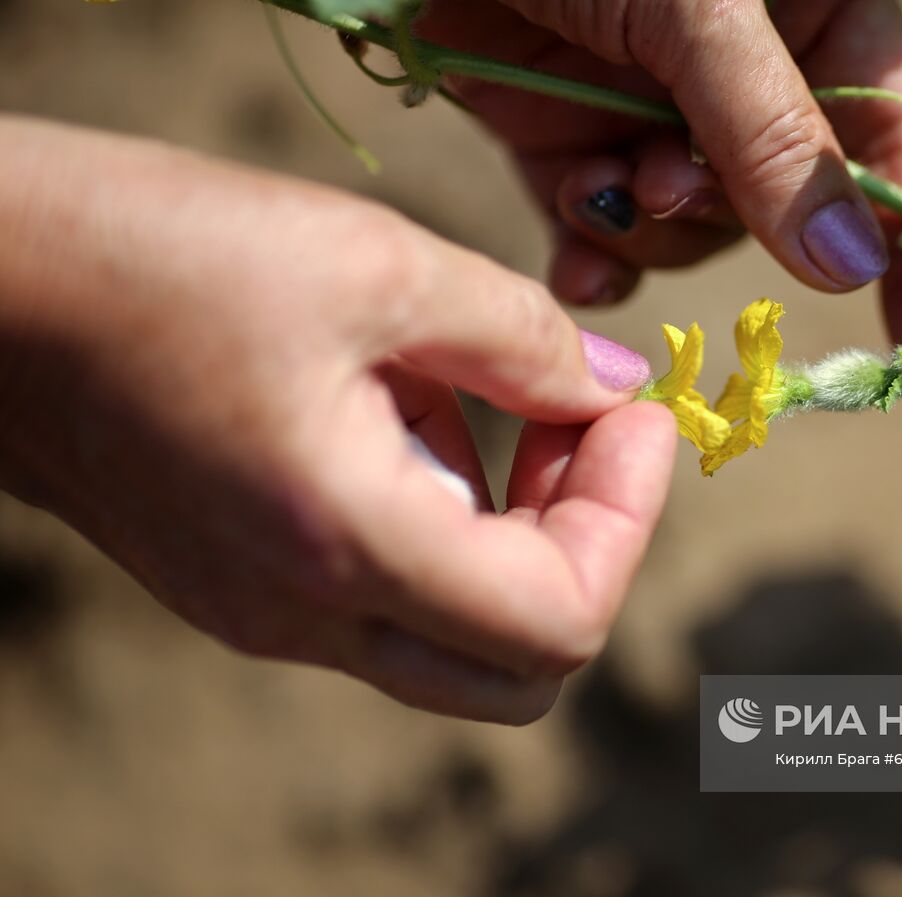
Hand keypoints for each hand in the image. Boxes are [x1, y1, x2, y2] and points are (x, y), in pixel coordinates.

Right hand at [0, 116, 675, 722]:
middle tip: (580, 420)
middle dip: (586, 543)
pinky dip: (443, 514)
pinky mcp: (246, 584)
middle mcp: (306, 616)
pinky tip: (409, 399)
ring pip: (457, 631)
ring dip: (516, 524)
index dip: (630, 516)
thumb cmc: (154, 252)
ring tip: (486, 385)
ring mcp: (269, 614)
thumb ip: (523, 339)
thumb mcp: (375, 263)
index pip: (560, 622)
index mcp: (345, 546)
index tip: (633, 411)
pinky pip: (387, 588)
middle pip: (521, 667)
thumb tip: (617, 386)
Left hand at [418, 0, 901, 383]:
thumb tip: (855, 264)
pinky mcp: (573, 149)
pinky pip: (609, 243)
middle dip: (732, 216)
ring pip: (694, 236)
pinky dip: (592, 257)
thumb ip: (774, 132)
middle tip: (669, 180)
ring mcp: (657, 119)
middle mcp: (747, 79)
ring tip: (602, 173)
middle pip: (786, 209)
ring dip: (649, 226)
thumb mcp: (701, 7)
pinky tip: (571, 246)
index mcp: (818, 17)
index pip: (897, 141)